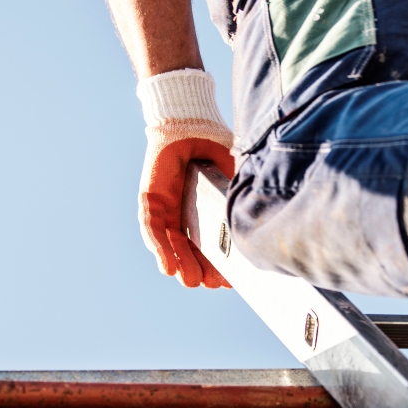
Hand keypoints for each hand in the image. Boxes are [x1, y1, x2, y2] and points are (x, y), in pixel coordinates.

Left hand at [139, 123, 235, 287]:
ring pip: (170, 244)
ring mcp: (165, 208)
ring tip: (193, 282)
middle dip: (201, 268)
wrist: (190, 123)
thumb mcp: (232, 176)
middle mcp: (182, 214)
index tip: (229, 281)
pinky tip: (168, 267)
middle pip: (189, 249)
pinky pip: (152, 228)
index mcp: (202, 211)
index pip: (209, 243)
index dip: (218, 263)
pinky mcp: (150, 200)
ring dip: (181, 264)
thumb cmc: (212, 147)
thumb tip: (257, 219)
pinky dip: (160, 248)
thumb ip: (239, 197)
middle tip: (214, 284)